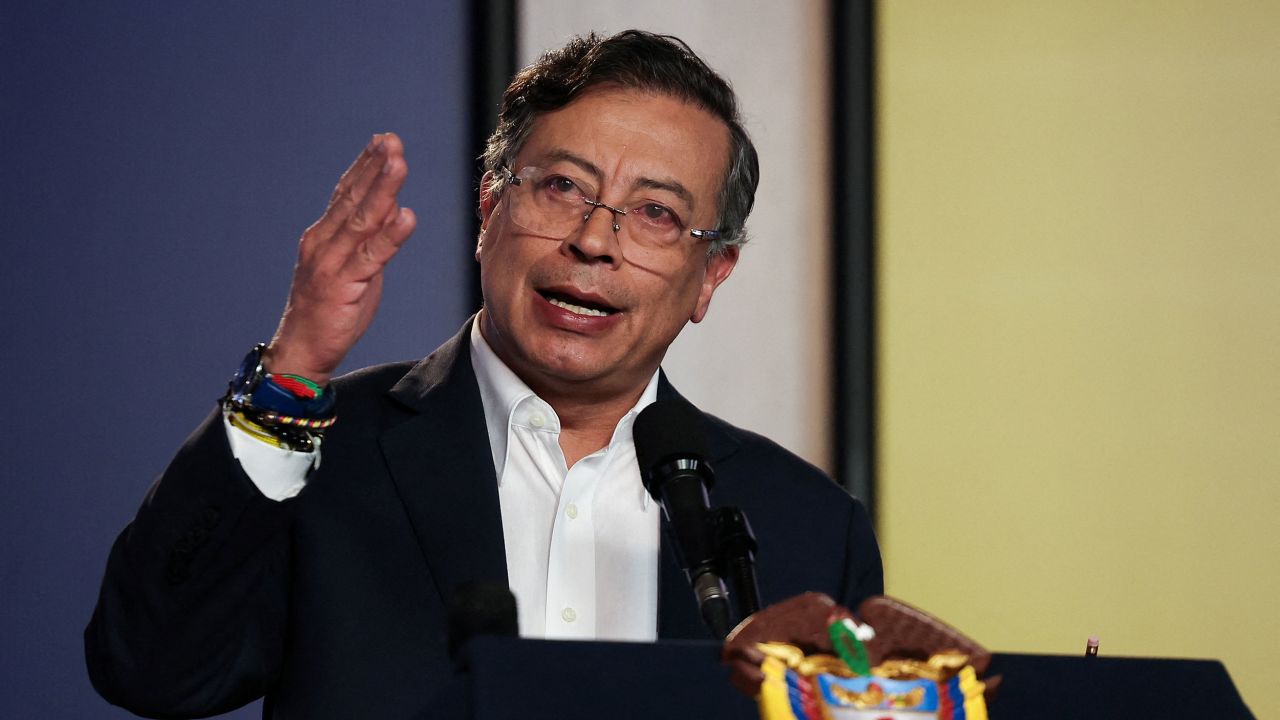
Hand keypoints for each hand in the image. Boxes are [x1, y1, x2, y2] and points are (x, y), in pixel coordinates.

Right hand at [265, 133, 416, 383]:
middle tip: (393, 141)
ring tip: (399, 164)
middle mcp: (322, 241)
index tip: (384, 141)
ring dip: (381, 189)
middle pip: (353, 198)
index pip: (346, 192)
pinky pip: (370, 256)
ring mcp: (329, 262)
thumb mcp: (355, 267)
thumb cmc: (331, 310)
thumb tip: (391, 206)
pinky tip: (405, 217)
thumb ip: (369, 238)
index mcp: (323, 235)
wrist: (304, 349)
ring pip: (360, 220)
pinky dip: (389, 236)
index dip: (365, 165)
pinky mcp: (341, 285)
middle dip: (375, 167)